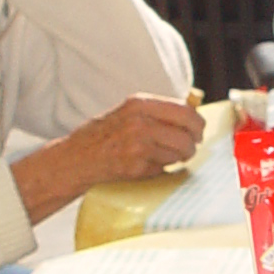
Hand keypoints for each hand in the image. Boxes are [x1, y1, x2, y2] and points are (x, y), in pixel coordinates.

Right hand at [11, 94, 206, 225]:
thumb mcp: (128, 113)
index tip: (198, 131)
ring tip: (163, 158)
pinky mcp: (136, 166)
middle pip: (188, 133)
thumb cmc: (102, 136)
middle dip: (193, 143)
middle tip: (189, 148)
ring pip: (180, 152)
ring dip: (178, 158)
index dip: (197, 123)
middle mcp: (140, 121)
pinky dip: (161, 169)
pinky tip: (146, 166)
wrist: (75, 159)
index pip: (185, 110)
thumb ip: (156, 112)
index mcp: (139, 103)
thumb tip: (193, 112)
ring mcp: (138, 145)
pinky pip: (164, 168)